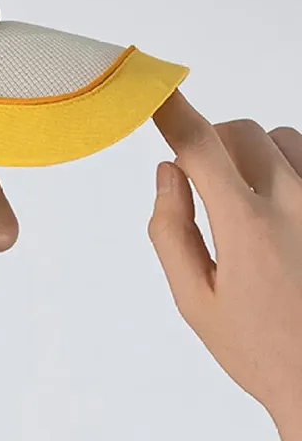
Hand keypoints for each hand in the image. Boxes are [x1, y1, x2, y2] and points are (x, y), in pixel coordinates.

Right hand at [149, 89, 301, 425]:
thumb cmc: (260, 350)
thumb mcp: (194, 299)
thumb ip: (171, 230)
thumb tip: (168, 174)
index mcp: (246, 226)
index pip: (198, 145)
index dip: (170, 111)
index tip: (153, 90)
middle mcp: (294, 204)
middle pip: (240, 131)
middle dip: (211, 144)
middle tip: (201, 181)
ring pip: (282, 138)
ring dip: (254, 153)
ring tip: (249, 199)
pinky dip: (289, 167)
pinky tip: (283, 206)